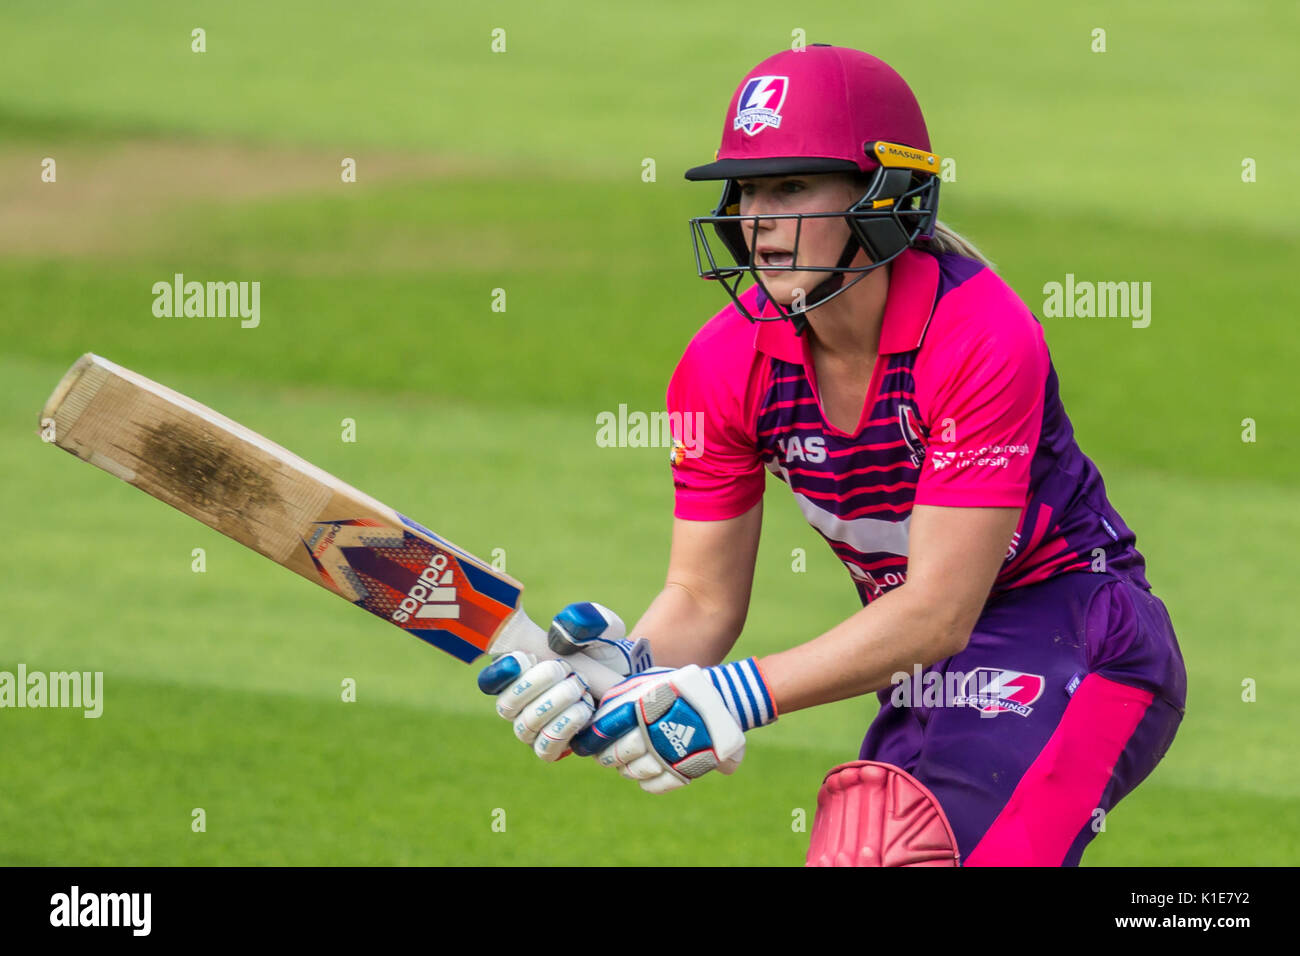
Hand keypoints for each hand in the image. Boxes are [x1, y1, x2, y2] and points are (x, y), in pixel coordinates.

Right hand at [477, 603, 650, 760]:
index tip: (525, 658)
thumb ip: (582, 621)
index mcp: (516, 671)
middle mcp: (516, 702)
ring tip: (580, 688)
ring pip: (527, 726)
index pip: (490, 680)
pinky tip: (583, 710)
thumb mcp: (599, 628)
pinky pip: (545, 748)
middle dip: (538, 684)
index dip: (500, 672)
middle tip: (567, 670)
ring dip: (556, 704)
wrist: (624, 680)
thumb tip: (561, 635)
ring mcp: (530, 728)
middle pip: (507, 704)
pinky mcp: (549, 747)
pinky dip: (565, 728)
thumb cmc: (601, 651)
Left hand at [571, 658, 775, 793]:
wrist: (724, 697)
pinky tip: (646, 779)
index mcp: (640, 706)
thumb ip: (626, 695)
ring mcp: (668, 752)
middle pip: (618, 753)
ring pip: (635, 771)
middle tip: (607, 757)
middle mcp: (651, 730)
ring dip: (628, 771)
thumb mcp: (653, 681)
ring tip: (627, 766)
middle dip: (609, 757)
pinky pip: (656, 785)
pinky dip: (648, 784)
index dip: (595, 740)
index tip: (589, 745)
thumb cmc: (682, 688)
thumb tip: (600, 715)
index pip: (607, 728)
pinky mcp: (684, 769)